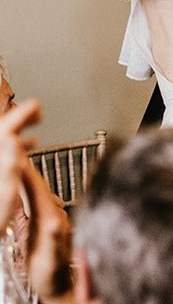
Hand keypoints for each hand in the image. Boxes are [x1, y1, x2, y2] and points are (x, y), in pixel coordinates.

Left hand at [0, 100, 40, 230]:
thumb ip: (9, 168)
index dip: (21, 115)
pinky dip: (14, 147)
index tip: (36, 106)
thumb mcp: (5, 197)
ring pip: (1, 142)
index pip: (4, 129)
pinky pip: (2, 153)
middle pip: (1, 132)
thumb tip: (12, 140)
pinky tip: (24, 149)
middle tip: (38, 113)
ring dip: (18, 132)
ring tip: (35, 126)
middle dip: (19, 119)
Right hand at [25, 158, 70, 300]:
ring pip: (36, 190)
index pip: (37, 189)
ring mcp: (50, 218)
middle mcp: (54, 215)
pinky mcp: (45, 224)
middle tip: (11, 147)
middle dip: (24, 166)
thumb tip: (55, 224)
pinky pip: (34, 200)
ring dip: (24, 174)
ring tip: (13, 159)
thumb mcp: (49, 261)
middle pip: (37, 185)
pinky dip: (26, 188)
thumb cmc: (53, 278)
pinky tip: (20, 183)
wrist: (62, 289)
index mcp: (52, 219)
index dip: (26, 171)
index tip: (16, 154)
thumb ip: (53, 241)